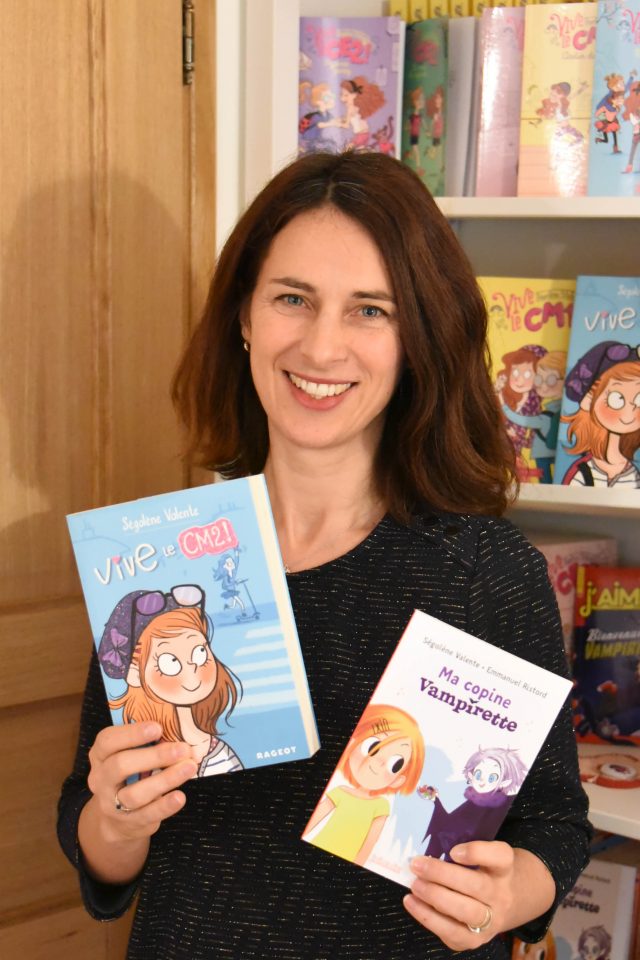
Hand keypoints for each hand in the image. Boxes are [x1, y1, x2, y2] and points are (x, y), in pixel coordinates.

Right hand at [86, 721, 197, 843]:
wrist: (117, 819)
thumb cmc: (130, 774)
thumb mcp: (130, 755)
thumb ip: (147, 743)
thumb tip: (181, 730)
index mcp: (100, 755)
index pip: (107, 741)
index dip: (132, 733)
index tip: (158, 727)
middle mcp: (101, 779)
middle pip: (120, 765)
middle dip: (154, 756)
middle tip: (183, 749)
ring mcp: (111, 804)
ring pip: (134, 793)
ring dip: (165, 779)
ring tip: (189, 767)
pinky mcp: (128, 824)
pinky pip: (146, 815)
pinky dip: (164, 806)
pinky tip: (180, 796)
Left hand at [403, 841, 519, 949]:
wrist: (510, 904)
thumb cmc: (486, 872)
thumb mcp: (484, 855)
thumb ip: (463, 849)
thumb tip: (426, 849)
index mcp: (504, 867)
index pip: (500, 856)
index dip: (477, 852)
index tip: (453, 851)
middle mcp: (501, 894)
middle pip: (477, 886)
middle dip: (442, 875)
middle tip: (417, 865)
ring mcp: (491, 921)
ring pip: (466, 912)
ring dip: (435, 897)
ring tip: (414, 885)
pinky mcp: (476, 940)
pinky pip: (452, 933)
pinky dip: (428, 918)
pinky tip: (412, 902)